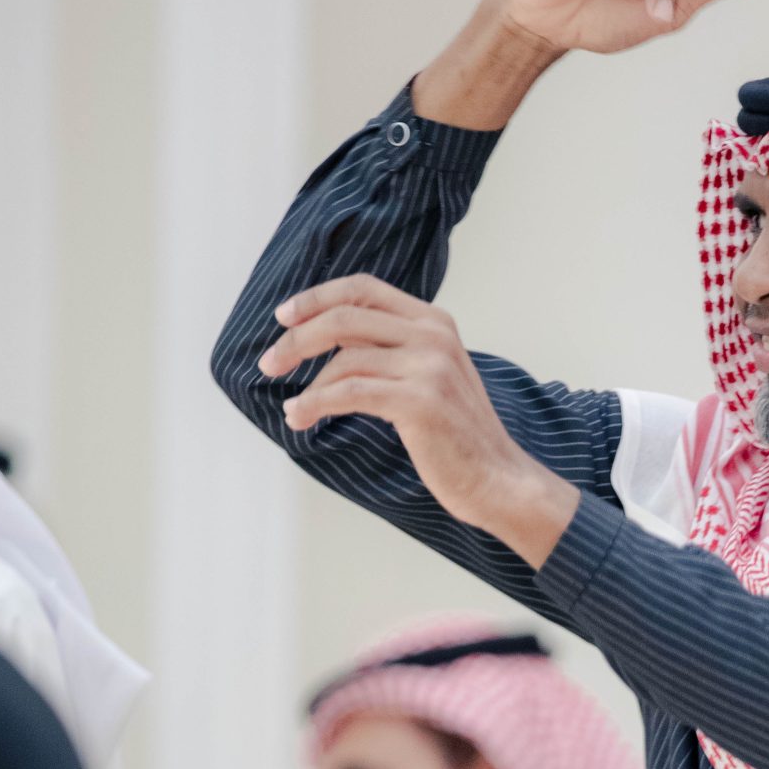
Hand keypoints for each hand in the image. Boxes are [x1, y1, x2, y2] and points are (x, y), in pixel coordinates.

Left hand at [263, 275, 578, 562]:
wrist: (499, 479)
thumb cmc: (459, 436)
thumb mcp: (433, 376)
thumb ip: (395, 349)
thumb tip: (330, 342)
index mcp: (435, 322)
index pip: (363, 289)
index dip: (316, 297)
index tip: (284, 316)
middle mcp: (433, 336)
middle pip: (344, 317)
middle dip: (297, 339)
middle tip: (269, 363)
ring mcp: (429, 367)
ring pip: (343, 359)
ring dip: (306, 385)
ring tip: (293, 410)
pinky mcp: (419, 401)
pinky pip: (349, 393)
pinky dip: (316, 405)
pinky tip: (302, 417)